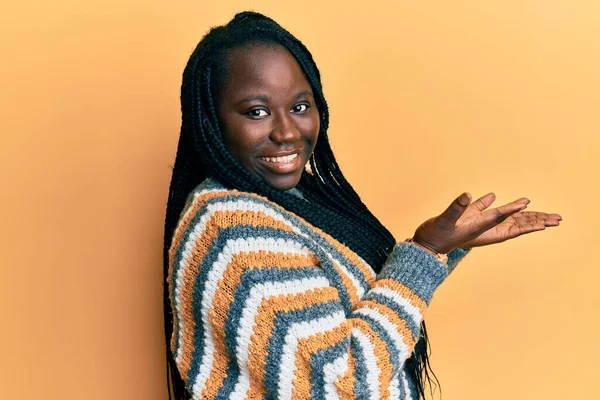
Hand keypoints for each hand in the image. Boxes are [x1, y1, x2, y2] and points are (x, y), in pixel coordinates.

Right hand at [412, 192, 561, 253]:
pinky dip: (490, 203)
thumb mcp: (444, 221)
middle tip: (558, 219)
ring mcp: (475, 223)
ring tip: (537, 210)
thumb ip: (456, 208)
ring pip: (503, 217)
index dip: (514, 210)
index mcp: (478, 228)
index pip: (501, 217)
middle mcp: (481, 227)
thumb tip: (468, 195)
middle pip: (513, 223)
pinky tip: (493, 196)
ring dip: (521, 213)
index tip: (528, 204)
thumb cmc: (433, 236)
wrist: (423, 247)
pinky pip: (482, 210)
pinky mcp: (465, 219)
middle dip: (535, 220)